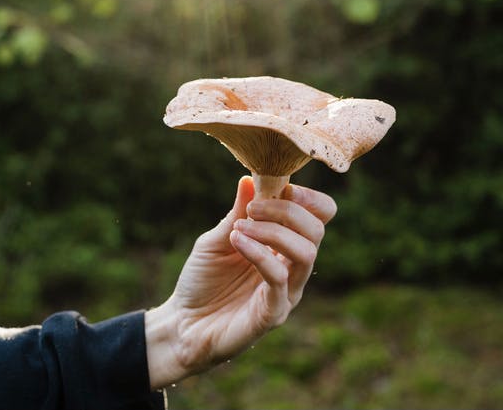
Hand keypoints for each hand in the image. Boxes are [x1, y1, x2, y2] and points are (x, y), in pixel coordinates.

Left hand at [145, 176, 335, 388]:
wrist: (182, 324)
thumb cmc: (202, 281)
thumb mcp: (217, 239)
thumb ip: (236, 213)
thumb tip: (249, 178)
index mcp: (284, 247)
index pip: (320, 217)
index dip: (308, 198)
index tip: (281, 187)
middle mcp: (292, 269)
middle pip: (317, 231)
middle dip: (287, 211)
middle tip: (252, 209)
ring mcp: (286, 292)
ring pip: (305, 253)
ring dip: (273, 231)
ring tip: (240, 228)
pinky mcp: (273, 313)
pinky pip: (278, 278)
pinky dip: (259, 253)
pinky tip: (237, 241)